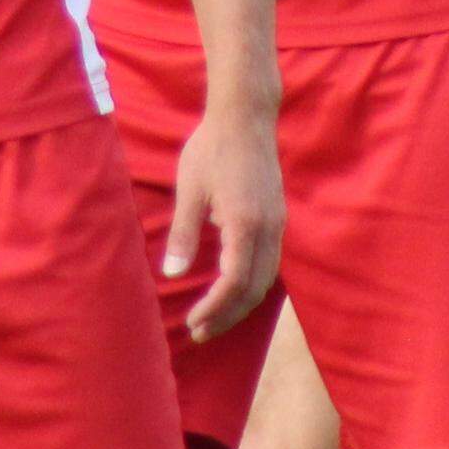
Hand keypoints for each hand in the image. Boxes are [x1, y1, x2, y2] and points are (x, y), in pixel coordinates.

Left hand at [165, 98, 284, 340]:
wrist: (245, 116)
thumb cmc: (212, 149)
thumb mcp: (189, 190)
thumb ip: (183, 234)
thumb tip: (171, 274)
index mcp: (245, 224)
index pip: (234, 283)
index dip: (215, 308)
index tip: (193, 322)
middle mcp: (269, 229)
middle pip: (254, 289)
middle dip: (228, 315)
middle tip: (201, 332)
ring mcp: (277, 223)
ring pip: (267, 278)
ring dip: (241, 303)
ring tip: (215, 317)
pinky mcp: (277, 216)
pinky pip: (270, 261)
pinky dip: (252, 283)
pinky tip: (232, 287)